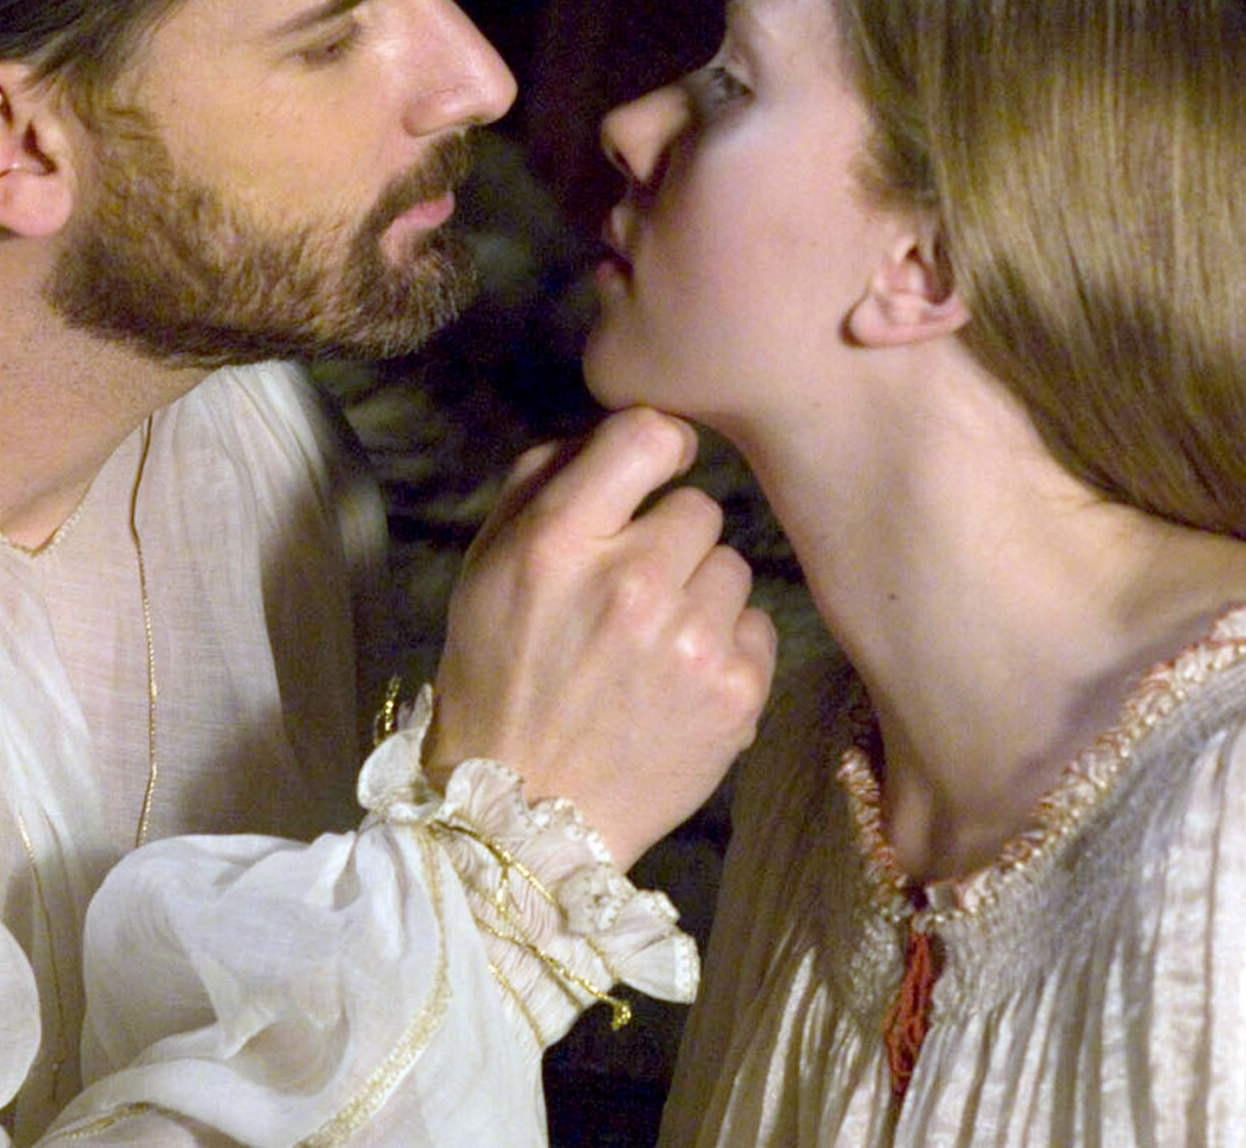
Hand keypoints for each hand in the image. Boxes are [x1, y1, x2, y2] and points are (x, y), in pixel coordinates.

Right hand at [426, 407, 776, 869]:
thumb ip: (543, 479)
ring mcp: (692, 643)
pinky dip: (725, 648)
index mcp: (560, 543)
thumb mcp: (486, 563)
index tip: (653, 471)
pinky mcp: (736, 694)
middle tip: (632, 589)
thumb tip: (617, 435)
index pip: (647, 436)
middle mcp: (632, 584)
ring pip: (732, 567)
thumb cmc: (500, 673)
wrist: (524, 810)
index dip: (658, 446)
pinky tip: (678, 680)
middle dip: (669, 540)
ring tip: (652, 641)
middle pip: (700, 508)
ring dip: (699, 594)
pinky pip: (758, 626)